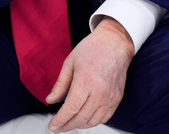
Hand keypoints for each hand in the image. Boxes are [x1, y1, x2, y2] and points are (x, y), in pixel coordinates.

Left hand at [46, 18, 134, 132]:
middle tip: (58, 126)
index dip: (60, 121)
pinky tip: (84, 118)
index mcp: (86, 82)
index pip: (70, 109)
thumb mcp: (70, 63)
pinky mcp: (117, 99)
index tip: (53, 125)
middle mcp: (100, 92)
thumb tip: (51, 100)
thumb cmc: (93, 49)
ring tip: (69, 123)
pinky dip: (93, 121)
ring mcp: (110, 97)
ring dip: (80, 125)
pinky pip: (105, 117)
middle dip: (67, 125)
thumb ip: (60, 84)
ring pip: (93, 121)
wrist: (114, 42)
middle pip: (81, 118)